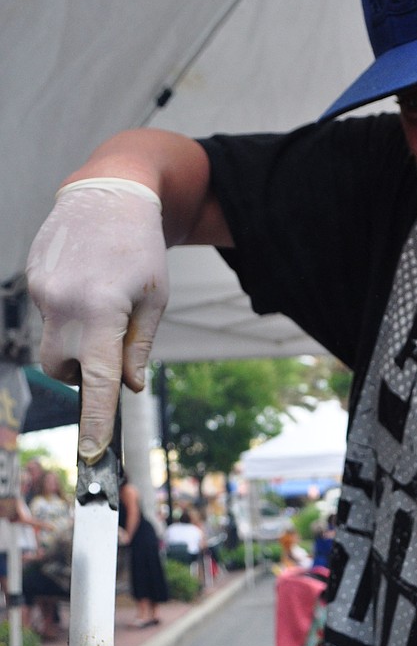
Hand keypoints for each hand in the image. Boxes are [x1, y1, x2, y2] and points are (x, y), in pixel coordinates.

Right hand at [26, 179, 168, 462]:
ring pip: (53, 344)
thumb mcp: (155, 298)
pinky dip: (68, 314)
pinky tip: (86, 282)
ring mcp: (43, 291)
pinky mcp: (33, 279)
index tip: (94, 453)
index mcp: (102, 310)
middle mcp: (65, 303)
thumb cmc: (141, 248)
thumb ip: (138, 347)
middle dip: (83, 372)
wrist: (108, 192)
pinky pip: (48, 316)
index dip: (97, 419)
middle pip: (64, 370)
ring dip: (76, 343)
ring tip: (100, 305)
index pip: (99, 379)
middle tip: (110, 343)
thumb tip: (127, 388)